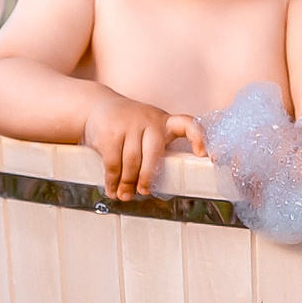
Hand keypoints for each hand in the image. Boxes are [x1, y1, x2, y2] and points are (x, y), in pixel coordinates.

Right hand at [82, 94, 203, 199]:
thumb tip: (149, 187)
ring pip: (132, 161)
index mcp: (164, 122)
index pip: (188, 124)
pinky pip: (113, 162)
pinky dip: (112, 180)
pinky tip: (112, 189)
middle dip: (148, 177)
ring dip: (127, 183)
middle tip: (144, 192)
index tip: (203, 155)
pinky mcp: (110, 132)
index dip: (198, 138)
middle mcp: (149, 120)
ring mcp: (129, 124)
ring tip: (124, 196)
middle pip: (153, 154)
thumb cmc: (129, 125)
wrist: (98, 106)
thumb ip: (153, 151)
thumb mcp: (147, 129)